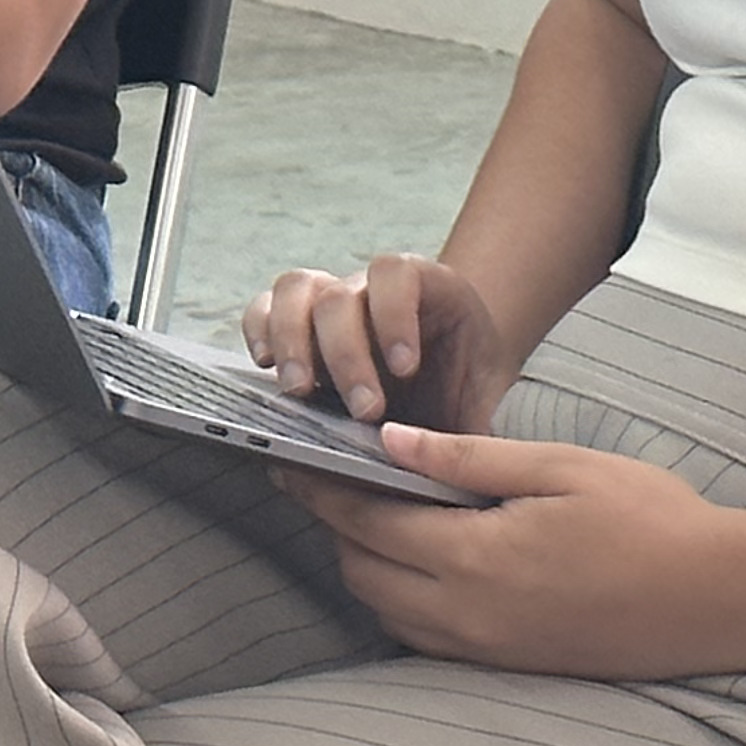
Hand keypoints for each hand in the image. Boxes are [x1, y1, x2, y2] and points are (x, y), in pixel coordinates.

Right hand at [243, 251, 514, 428]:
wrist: (457, 362)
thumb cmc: (469, 380)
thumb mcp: (486, 394)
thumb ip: (476, 420)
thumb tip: (464, 470)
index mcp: (425, 286)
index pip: (396, 274)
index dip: (394, 316)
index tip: (405, 368)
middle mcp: (368, 286)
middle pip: (340, 297)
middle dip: (346, 356)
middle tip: (364, 410)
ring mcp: (329, 299)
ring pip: (294, 290)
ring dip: (292, 341)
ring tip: (299, 392)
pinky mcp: (298, 323)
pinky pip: (263, 308)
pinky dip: (258, 331)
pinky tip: (266, 366)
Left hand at [286, 430, 745, 678]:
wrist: (723, 601)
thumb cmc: (651, 519)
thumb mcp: (559, 467)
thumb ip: (466, 457)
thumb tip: (389, 441)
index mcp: (477, 557)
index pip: (367, 522)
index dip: (321, 489)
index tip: (287, 459)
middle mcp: (471, 614)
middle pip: (363, 571)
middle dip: (334, 526)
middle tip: (321, 479)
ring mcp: (489, 649)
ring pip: (388, 610)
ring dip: (365, 564)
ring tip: (363, 513)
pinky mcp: (510, 665)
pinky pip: (425, 637)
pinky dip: (400, 600)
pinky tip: (414, 561)